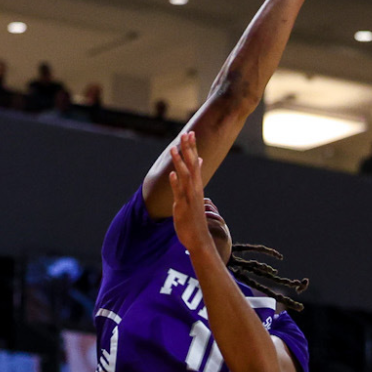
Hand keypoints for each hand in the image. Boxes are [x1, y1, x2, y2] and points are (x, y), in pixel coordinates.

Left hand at [166, 134, 217, 259]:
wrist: (199, 238)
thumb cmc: (196, 216)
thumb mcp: (196, 192)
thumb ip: (197, 176)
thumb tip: (199, 160)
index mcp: (197, 185)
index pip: (196, 162)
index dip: (193, 147)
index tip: (190, 133)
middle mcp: (195, 189)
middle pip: (192, 165)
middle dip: (188, 149)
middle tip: (186, 133)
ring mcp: (189, 197)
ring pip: (185, 176)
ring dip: (180, 162)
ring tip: (173, 148)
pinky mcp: (182, 207)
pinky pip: (179, 194)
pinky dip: (176, 183)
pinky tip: (172, 174)